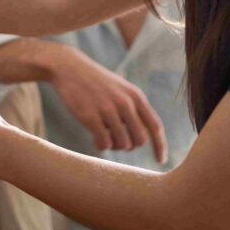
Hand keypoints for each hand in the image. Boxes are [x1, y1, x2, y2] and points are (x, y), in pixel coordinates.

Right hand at [48, 47, 167, 162]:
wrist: (69, 68)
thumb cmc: (96, 82)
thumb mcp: (121, 89)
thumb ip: (134, 108)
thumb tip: (142, 139)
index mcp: (135, 95)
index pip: (155, 125)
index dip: (160, 145)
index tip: (160, 161)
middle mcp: (125, 103)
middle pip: (140, 139)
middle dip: (130, 145)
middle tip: (117, 140)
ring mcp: (107, 110)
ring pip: (123, 144)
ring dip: (114, 145)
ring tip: (104, 136)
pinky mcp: (90, 116)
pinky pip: (105, 143)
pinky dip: (102, 146)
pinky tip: (95, 139)